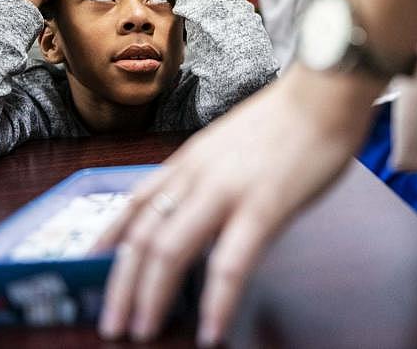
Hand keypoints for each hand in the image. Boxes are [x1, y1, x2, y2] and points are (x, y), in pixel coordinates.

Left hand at [96, 66, 383, 343]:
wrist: (324, 91)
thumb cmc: (289, 117)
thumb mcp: (233, 142)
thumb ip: (213, 174)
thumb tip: (204, 209)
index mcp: (191, 160)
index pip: (135, 203)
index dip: (109, 239)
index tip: (92, 267)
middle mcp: (197, 175)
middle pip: (143, 236)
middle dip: (121, 285)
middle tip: (113, 324)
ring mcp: (227, 190)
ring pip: (170, 249)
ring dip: (150, 296)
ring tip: (143, 332)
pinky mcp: (264, 205)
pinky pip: (232, 262)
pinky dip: (218, 301)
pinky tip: (213, 331)